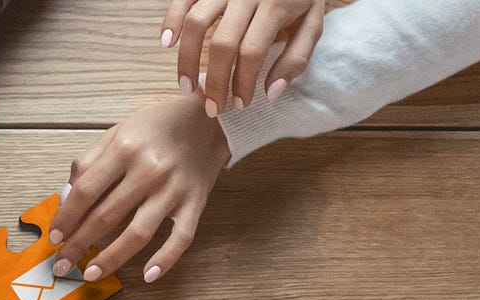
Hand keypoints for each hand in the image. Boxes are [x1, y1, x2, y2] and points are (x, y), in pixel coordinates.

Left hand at [46, 95, 229, 284]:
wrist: (210, 119)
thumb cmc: (156, 127)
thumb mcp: (117, 132)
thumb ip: (88, 163)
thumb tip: (65, 198)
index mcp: (124, 149)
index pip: (85, 192)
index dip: (66, 218)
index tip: (54, 238)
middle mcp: (148, 170)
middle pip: (106, 216)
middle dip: (79, 244)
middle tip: (63, 264)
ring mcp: (174, 189)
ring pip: (138, 233)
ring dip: (112, 258)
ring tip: (91, 274)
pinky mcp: (196, 202)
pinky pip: (181, 237)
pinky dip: (165, 259)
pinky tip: (148, 276)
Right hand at [163, 0, 322, 116]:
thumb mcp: (312, 24)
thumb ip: (296, 58)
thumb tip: (270, 93)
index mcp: (276, 6)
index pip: (252, 52)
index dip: (242, 82)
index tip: (240, 104)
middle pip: (222, 44)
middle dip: (214, 82)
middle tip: (212, 108)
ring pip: (196, 24)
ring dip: (186, 60)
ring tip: (185, 87)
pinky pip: (182, 1)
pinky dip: (170, 21)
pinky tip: (167, 43)